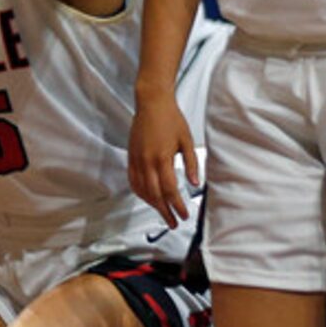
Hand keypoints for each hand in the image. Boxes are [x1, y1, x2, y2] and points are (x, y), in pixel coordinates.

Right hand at [129, 95, 199, 225]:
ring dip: (152, 204)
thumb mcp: (187, 141)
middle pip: (155, 194)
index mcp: (162, 157)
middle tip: (173, 222)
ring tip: (163, 213)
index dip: (177, 205)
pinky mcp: (131, 157)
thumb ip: (192, 164)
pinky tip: (148, 198)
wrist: (151, 104)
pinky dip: (140, 193)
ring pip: (142, 190)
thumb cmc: (171, 119)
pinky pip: (133, 181)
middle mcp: (146, 161)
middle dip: (164, 211)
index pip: (169, 189)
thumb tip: (195, 184)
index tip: (184, 215)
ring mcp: (136, 160)